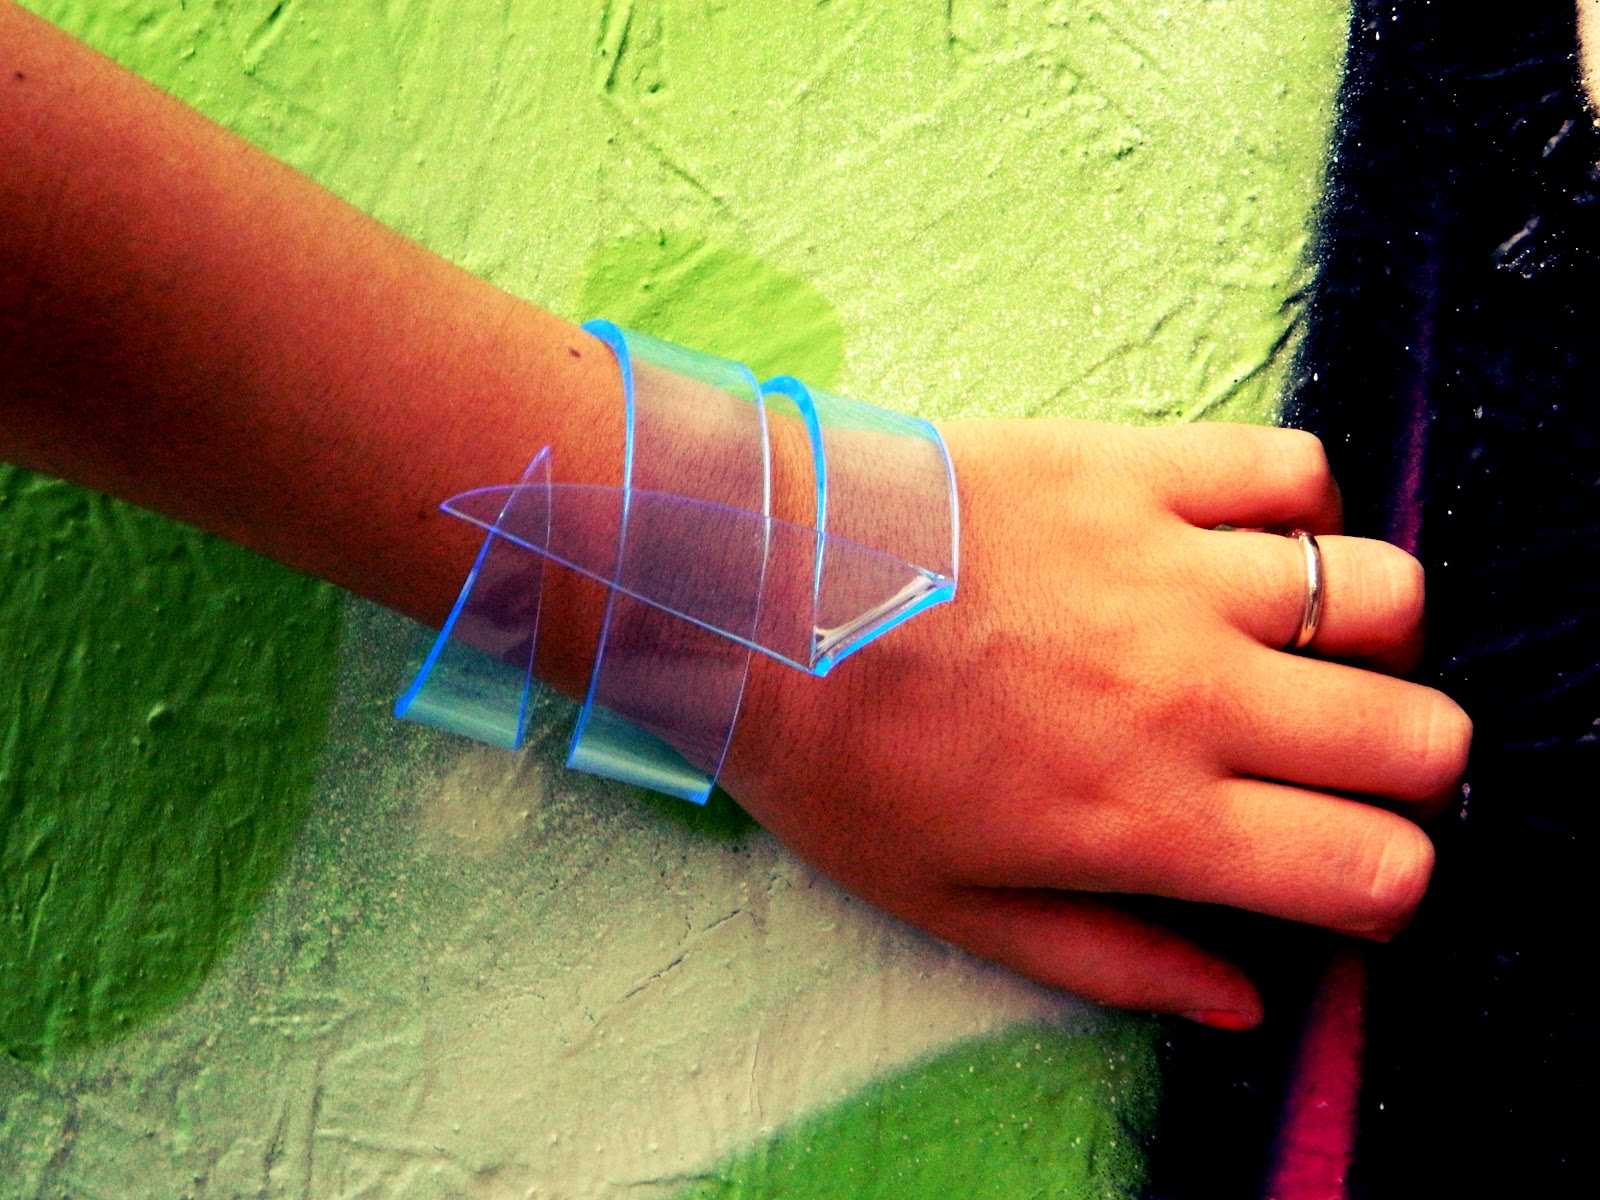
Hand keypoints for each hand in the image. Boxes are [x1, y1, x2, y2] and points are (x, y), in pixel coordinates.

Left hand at [725, 418, 1470, 1026]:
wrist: (748, 592)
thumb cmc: (835, 761)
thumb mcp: (952, 905)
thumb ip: (1111, 961)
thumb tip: (1244, 999)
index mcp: (1149, 818)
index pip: (1375, 866)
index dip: (1381, 879)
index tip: (1331, 862)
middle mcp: (1190, 695)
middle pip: (1422, 734)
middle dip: (1403, 764)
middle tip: (1321, 756)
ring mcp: (1170, 570)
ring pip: (1387, 594)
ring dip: (1363, 636)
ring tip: (1283, 643)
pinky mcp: (1132, 469)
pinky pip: (1293, 470)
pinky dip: (1298, 509)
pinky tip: (1234, 542)